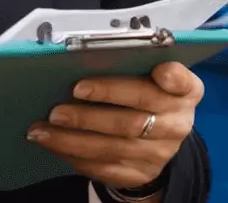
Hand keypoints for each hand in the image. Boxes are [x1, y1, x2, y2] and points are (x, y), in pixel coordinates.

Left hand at [27, 61, 202, 189]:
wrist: (158, 136)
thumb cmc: (145, 90)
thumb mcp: (149, 71)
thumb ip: (133, 60)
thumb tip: (83, 53)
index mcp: (184, 91)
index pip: (181, 82)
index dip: (171, 77)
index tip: (158, 71)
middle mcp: (177, 124)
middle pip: (131, 120)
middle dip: (89, 115)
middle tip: (56, 110)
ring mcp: (160, 153)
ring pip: (111, 147)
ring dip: (72, 139)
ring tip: (43, 129)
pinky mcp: (141, 174)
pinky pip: (105, 169)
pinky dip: (75, 156)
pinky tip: (53, 145)